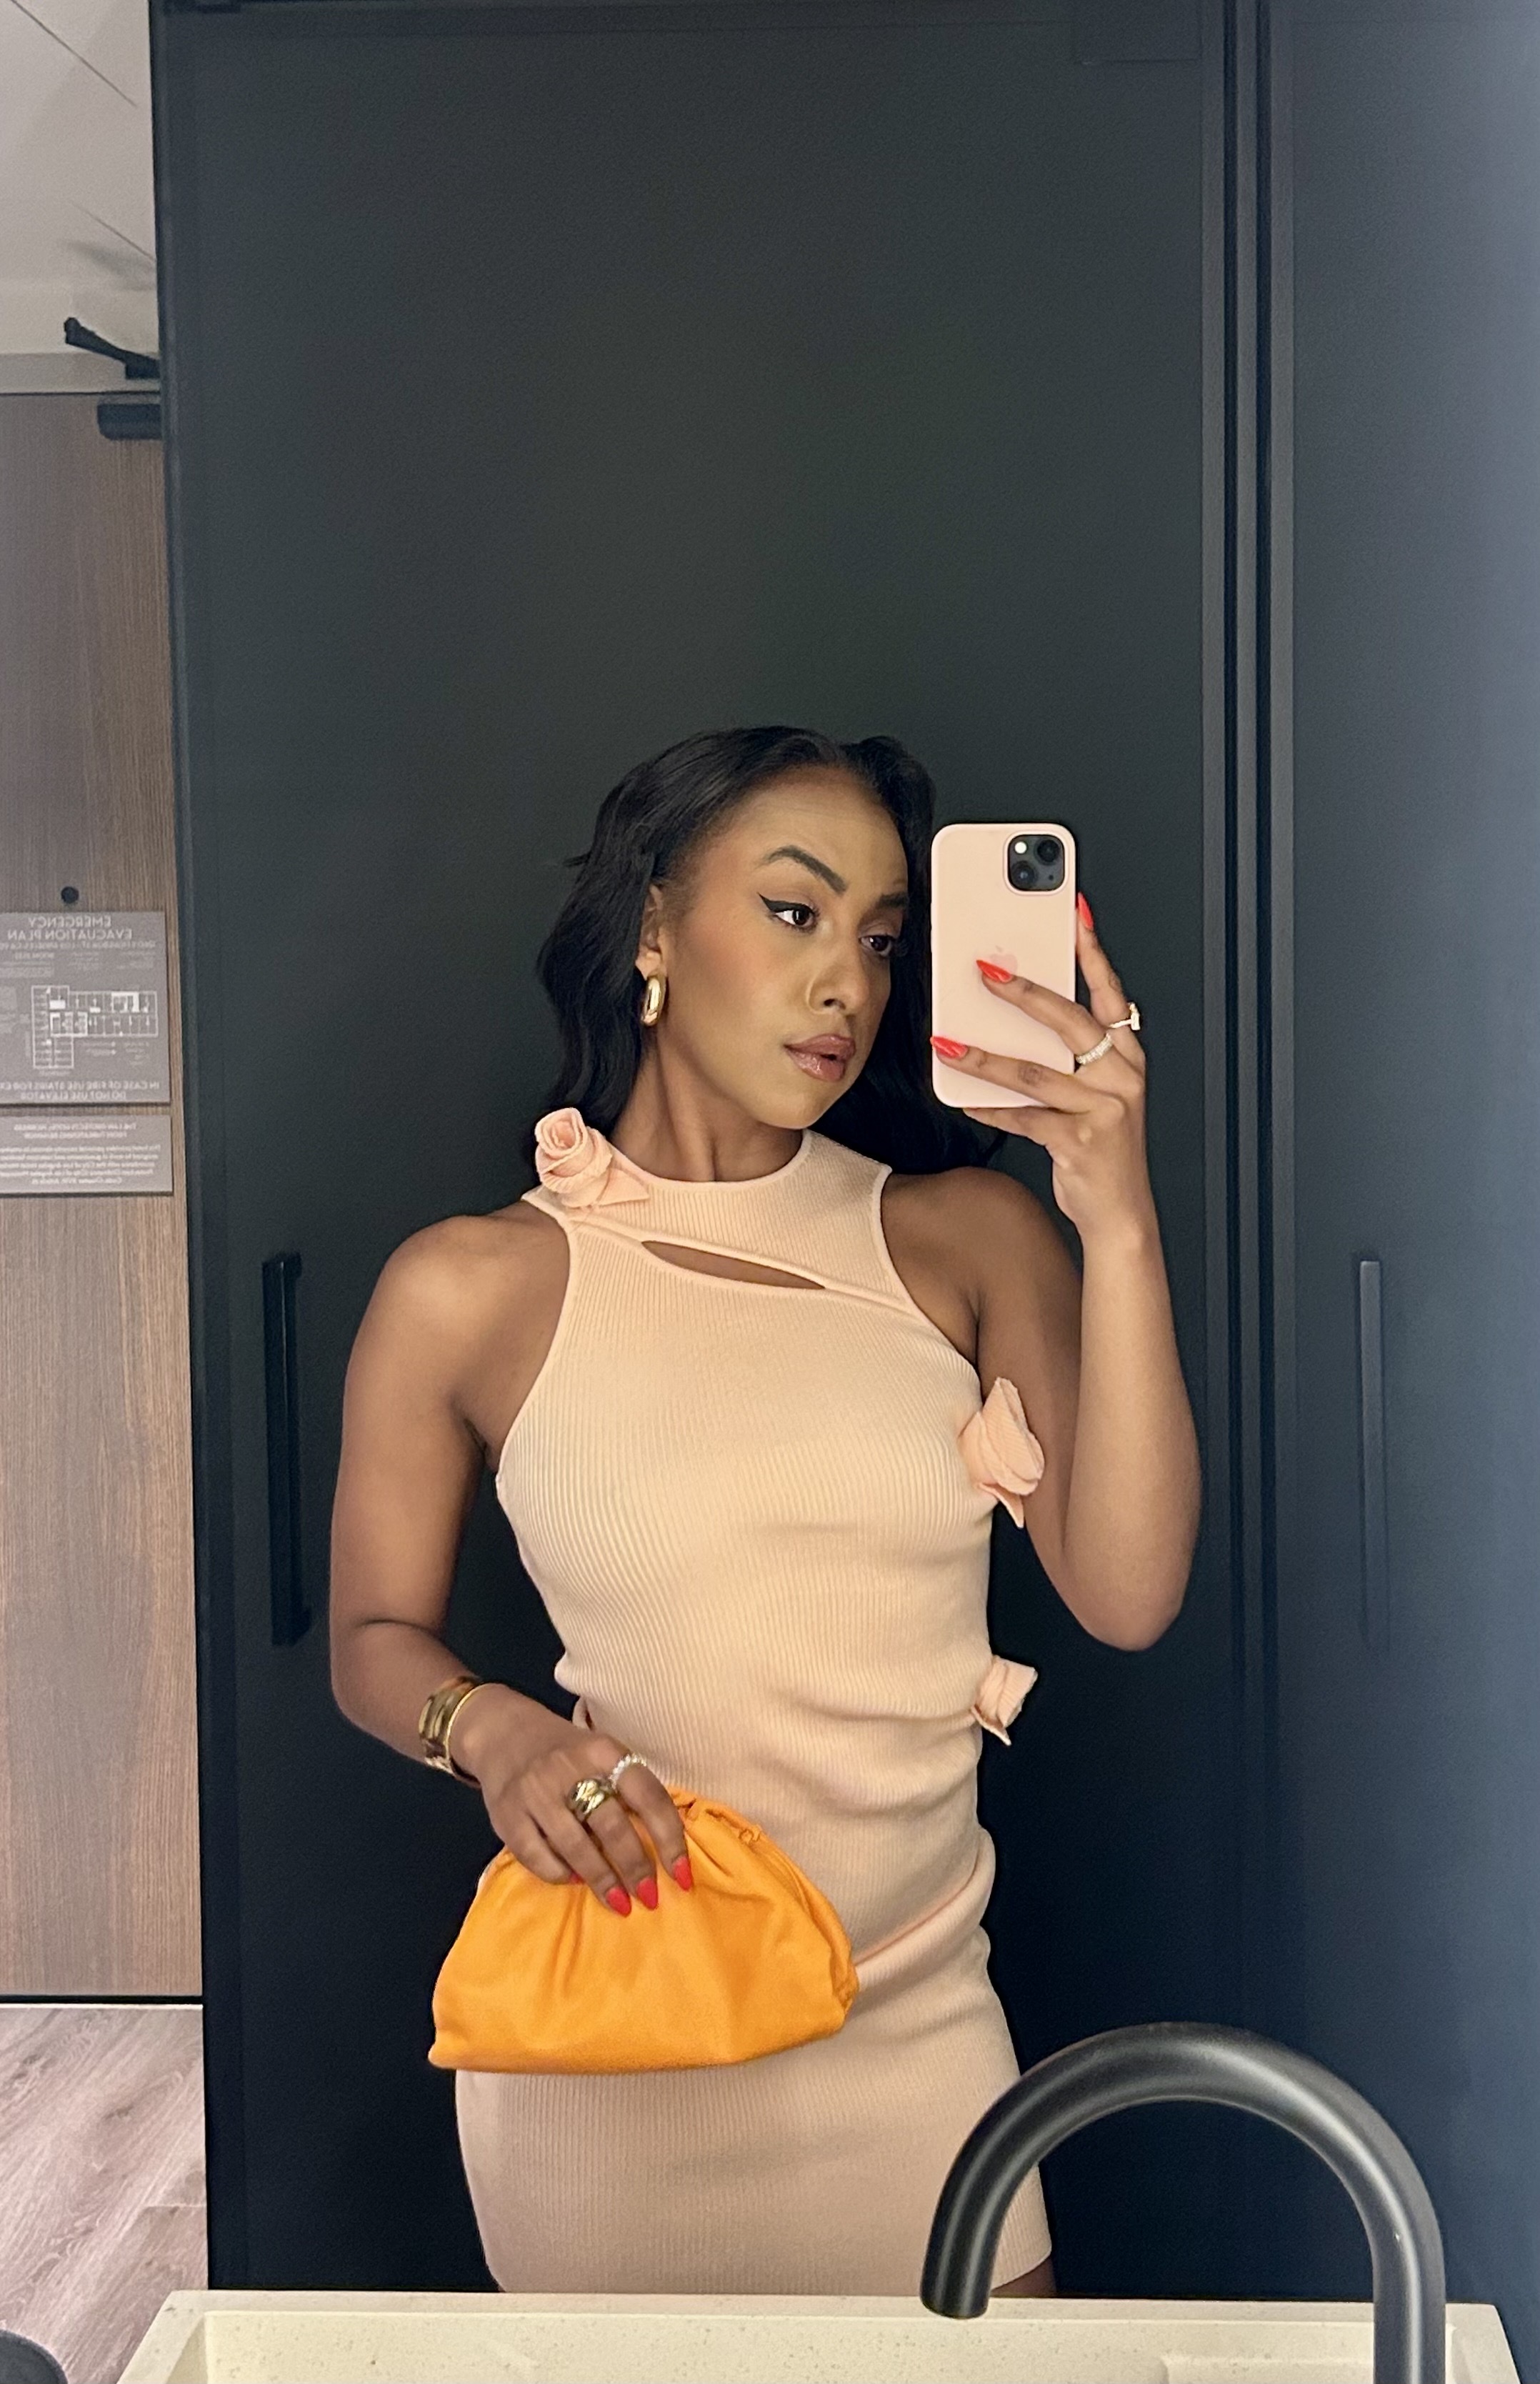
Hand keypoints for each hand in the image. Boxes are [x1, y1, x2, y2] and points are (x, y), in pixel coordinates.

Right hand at [450, 1687, 691, 1915]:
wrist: (502, 1733)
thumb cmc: (567, 1753)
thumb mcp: (603, 1754)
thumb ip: (629, 1791)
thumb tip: (663, 1849)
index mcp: (604, 1751)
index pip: (648, 1797)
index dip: (670, 1839)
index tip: (683, 1875)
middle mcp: (569, 1767)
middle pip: (612, 1826)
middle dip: (636, 1867)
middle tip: (649, 1897)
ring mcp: (535, 1791)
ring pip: (575, 1847)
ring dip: (602, 1881)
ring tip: (619, 1903)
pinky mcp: (507, 1814)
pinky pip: (537, 1856)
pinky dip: (559, 1874)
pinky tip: (574, 1880)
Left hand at [930, 898, 1153, 1241]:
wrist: (1121, 1213)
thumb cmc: (1104, 1147)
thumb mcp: (1098, 1095)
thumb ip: (1069, 1059)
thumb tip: (1015, 1019)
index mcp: (1128, 1057)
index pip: (1111, 994)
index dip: (1092, 952)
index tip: (1073, 914)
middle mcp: (1121, 1077)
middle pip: (1070, 1022)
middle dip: (1025, 992)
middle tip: (985, 969)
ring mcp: (1104, 1109)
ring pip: (1035, 1072)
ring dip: (985, 1055)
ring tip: (949, 1042)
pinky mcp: (1080, 1140)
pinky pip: (1024, 1117)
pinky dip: (989, 1107)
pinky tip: (963, 1097)